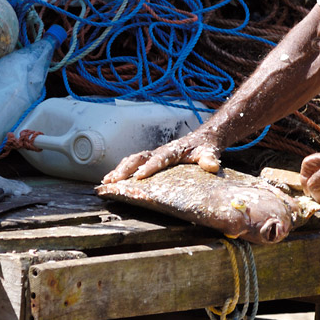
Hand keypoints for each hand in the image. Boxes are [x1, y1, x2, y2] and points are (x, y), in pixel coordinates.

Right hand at [101, 130, 221, 182]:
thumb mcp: (210, 151)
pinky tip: (112, 180)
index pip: (160, 158)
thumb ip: (210, 158)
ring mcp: (155, 154)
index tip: (139, 176)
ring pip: (134, 159)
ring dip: (120, 170)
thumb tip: (212, 165)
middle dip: (126, 168)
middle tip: (114, 180)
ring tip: (107, 181)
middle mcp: (161, 151)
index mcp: (174, 150)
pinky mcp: (152, 159)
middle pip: (140, 157)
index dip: (150, 167)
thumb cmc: (206, 146)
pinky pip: (134, 163)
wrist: (204, 138)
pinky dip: (122, 170)